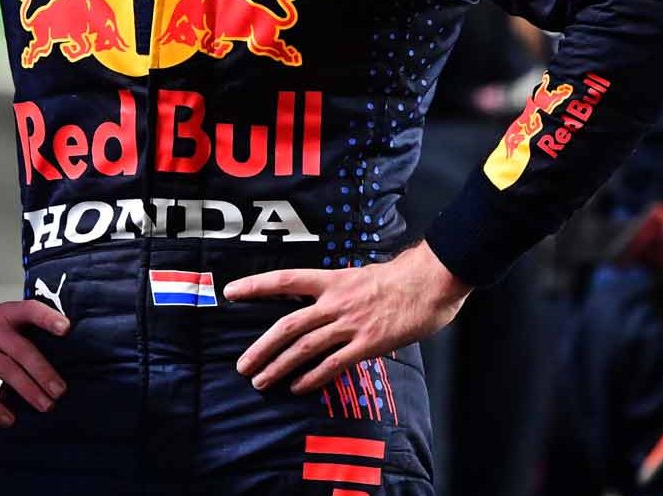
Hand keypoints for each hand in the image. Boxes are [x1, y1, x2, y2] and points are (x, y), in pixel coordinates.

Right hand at [0, 300, 69, 425]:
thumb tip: (58, 355)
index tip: (65, 328)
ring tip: (44, 404)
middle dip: (42, 371)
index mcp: (5, 315)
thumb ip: (24, 332)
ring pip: (5, 369)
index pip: (29, 310)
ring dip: (27, 389)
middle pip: (20, 349)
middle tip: (59, 390)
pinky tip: (8, 417)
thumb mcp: (2, 319)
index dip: (47, 318)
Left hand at [226, 242, 470, 393]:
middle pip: (287, 325)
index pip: (285, 281)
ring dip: (280, 366)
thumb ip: (341, 291)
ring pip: (305, 347)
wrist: (431, 281)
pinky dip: (313, 377)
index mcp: (332, 280)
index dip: (256, 285)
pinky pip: (333, 364)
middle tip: (243, 365)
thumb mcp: (362, 275)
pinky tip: (299, 387)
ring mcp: (350, 323)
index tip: (230, 291)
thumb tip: (326, 303)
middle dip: (262, 347)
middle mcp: (335, 302)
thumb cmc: (402, 278)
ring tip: (262, 381)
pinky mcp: (367, 343)